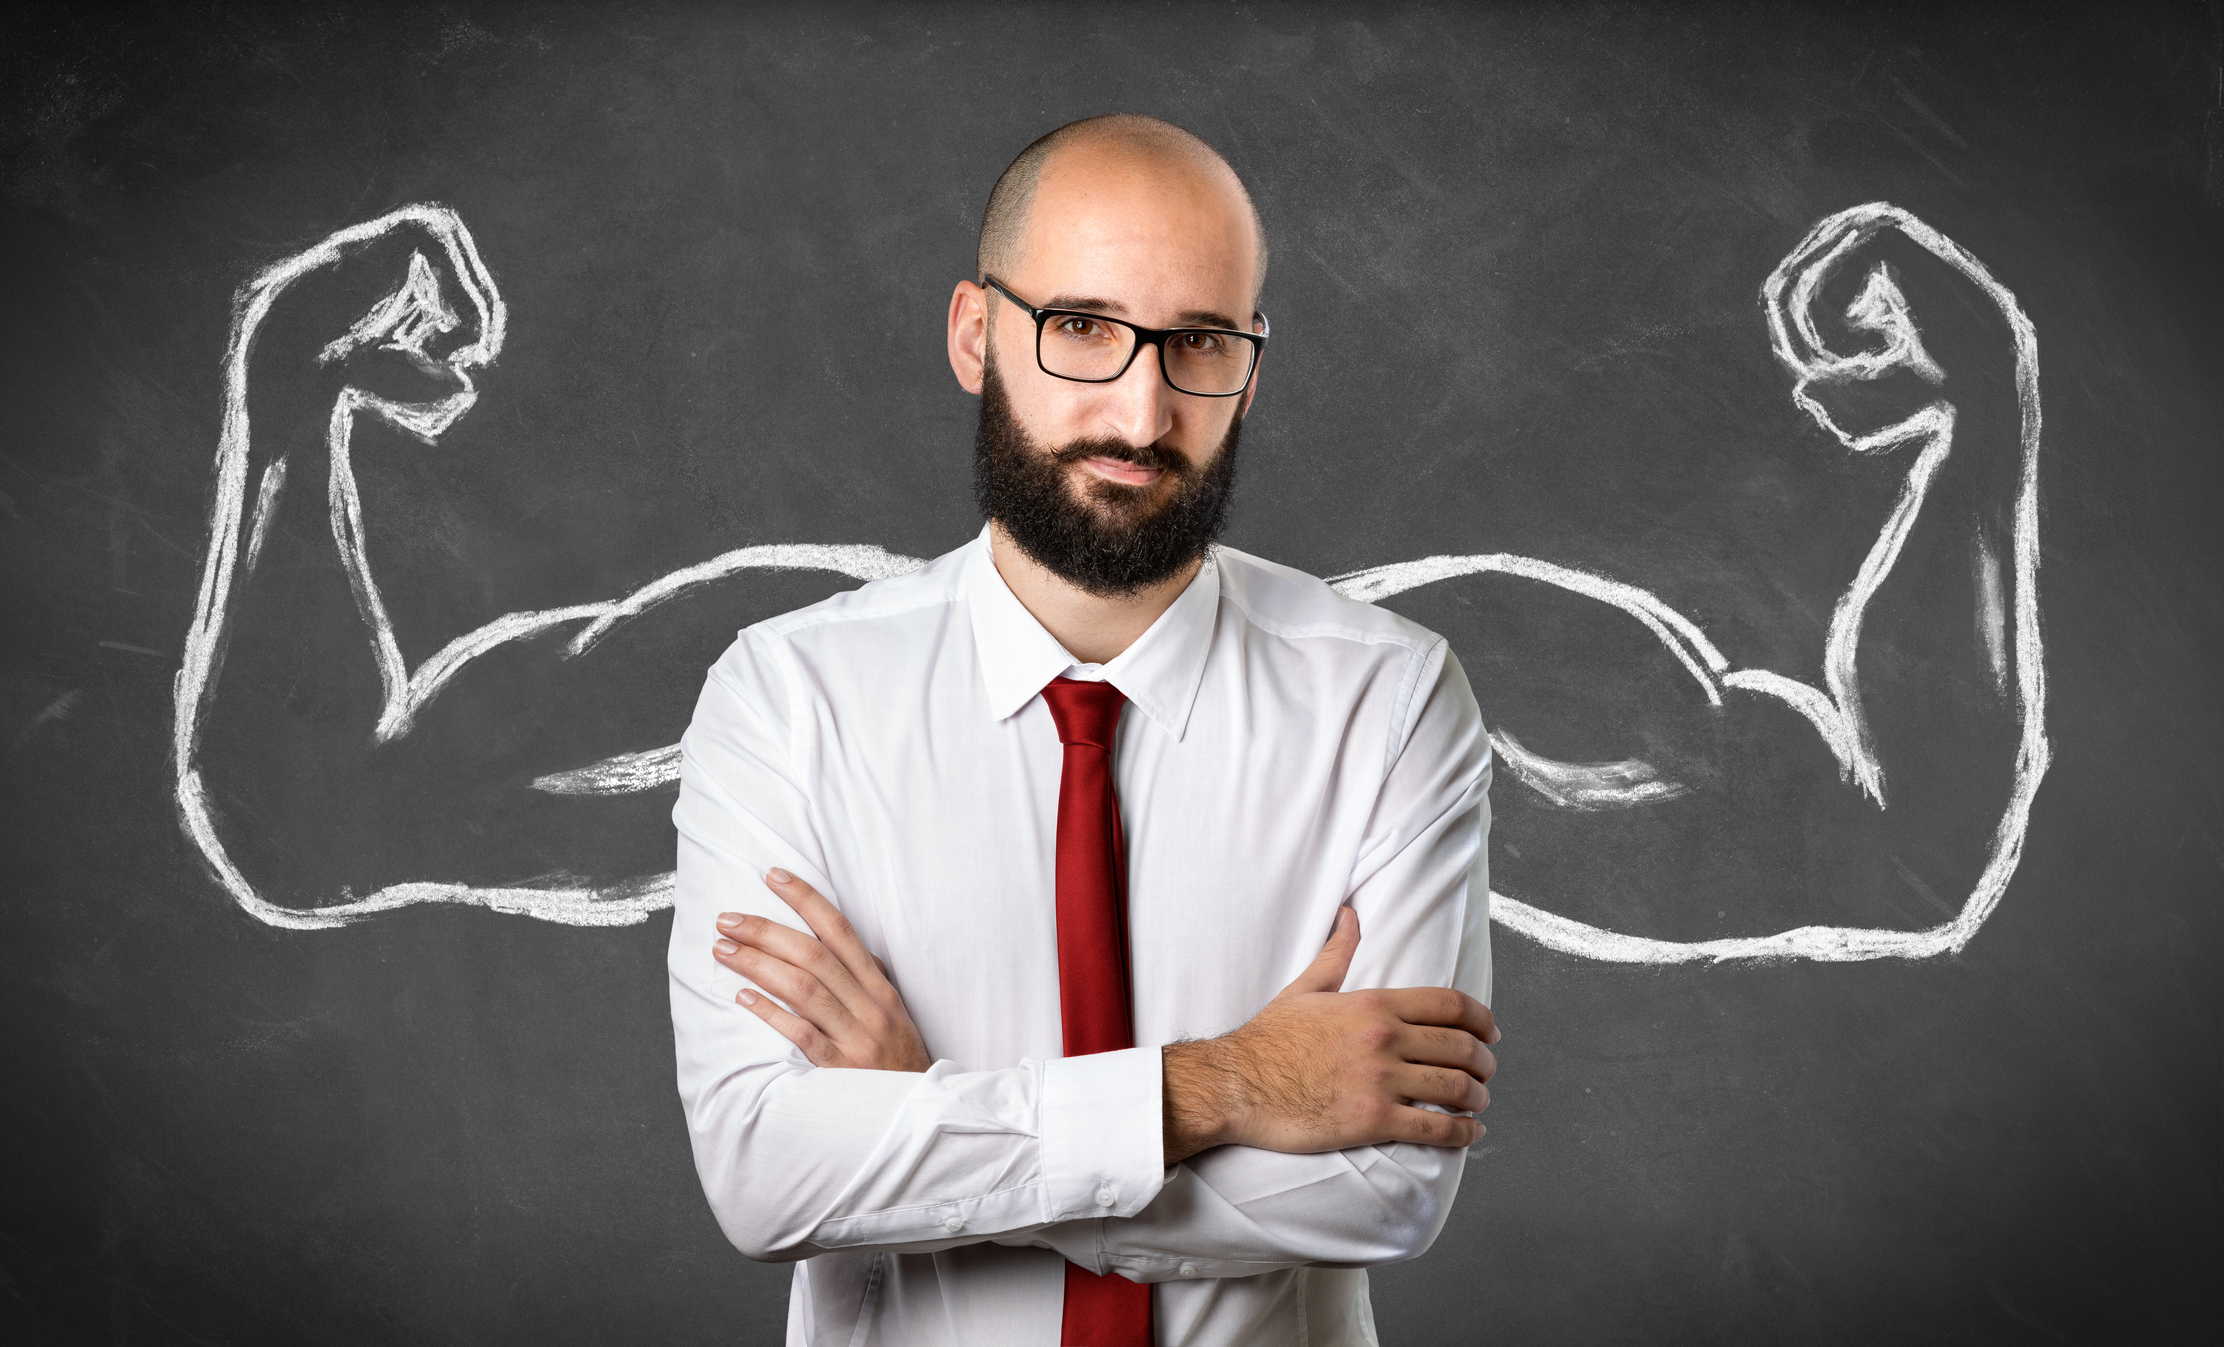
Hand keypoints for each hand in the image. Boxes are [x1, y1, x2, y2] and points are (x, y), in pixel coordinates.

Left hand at [714, 869, 931, 1071]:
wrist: (920, 1111)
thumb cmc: (901, 1058)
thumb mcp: (894, 1011)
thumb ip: (868, 977)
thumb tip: (839, 943)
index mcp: (880, 987)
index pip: (840, 931)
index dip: (806, 900)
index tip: (774, 877)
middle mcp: (869, 1006)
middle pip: (813, 955)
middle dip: (766, 931)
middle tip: (728, 920)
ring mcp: (855, 1037)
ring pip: (804, 989)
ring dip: (759, 965)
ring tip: (724, 950)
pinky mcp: (840, 1069)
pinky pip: (801, 1035)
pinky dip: (772, 1013)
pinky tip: (743, 998)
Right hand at [1161, 907, 1497, 1163]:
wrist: (1235, 1084)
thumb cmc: (1267, 1039)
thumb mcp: (1306, 988)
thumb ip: (1337, 953)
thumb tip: (1349, 914)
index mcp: (1373, 1004)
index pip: (1450, 1005)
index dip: (1481, 1019)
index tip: (1491, 1032)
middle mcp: (1384, 1039)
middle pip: (1461, 1046)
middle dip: (1485, 1061)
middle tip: (1488, 1071)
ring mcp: (1380, 1081)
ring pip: (1456, 1088)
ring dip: (1479, 1097)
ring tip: (1479, 1102)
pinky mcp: (1372, 1121)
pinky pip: (1435, 1128)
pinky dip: (1462, 1133)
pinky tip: (1469, 1134)